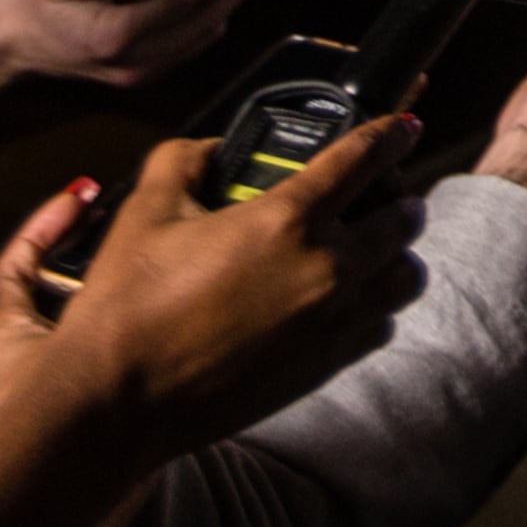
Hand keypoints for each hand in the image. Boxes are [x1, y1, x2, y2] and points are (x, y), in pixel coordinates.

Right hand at [0, 0, 266, 103]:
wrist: (8, 47)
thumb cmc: (29, 7)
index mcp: (116, 34)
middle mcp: (136, 60)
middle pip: (205, 20)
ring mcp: (140, 72)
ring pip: (203, 36)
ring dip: (231, 0)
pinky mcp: (140, 73)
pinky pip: (190, 47)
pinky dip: (212, 19)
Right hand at [0, 118, 431, 474]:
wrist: (120, 401)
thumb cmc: (128, 305)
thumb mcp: (146, 211)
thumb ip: (182, 161)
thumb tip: (209, 149)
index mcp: (287, 220)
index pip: (363, 158)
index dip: (391, 133)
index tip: (404, 125)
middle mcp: (327, 268)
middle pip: (404, 219)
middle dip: (397, 198)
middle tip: (378, 194)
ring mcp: (334, 322)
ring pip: (406, 276)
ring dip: (398, 255)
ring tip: (372, 249)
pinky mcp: (327, 365)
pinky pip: (382, 325)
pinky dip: (377, 306)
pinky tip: (347, 301)